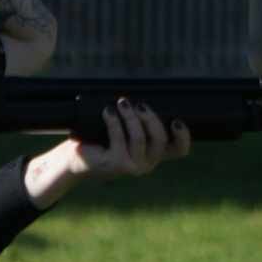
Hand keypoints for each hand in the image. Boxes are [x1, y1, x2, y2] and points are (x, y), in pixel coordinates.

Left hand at [76, 98, 191, 178]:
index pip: (179, 150)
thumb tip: (144, 95)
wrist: (78, 158)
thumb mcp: (125, 127)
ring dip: (130, 117)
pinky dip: (114, 121)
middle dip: (151, 118)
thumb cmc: (103, 139)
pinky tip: (108, 111)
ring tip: (122, 103)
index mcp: (154, 153)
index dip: (183, 136)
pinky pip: (119, 138)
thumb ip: (139, 118)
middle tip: (139, 104)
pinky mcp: (116, 164)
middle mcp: (147, 163)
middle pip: (160, 140)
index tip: (176, 120)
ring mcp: (133, 166)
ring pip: (139, 138)